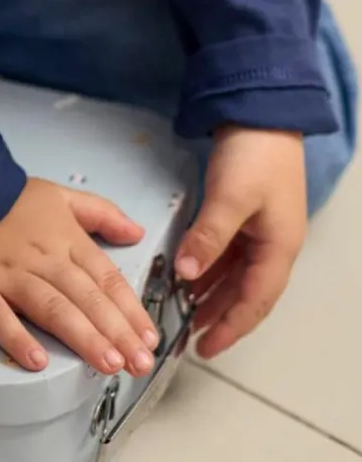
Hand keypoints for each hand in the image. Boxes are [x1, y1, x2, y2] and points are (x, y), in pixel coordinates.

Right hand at [0, 179, 159, 375]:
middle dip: (117, 332)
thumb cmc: (4, 199)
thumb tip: (137, 233)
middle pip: (86, 298)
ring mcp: (7, 277)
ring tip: (108, 364)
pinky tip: (37, 361)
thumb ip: (100, 213)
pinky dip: (16, 338)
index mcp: (65, 240)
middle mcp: (42, 261)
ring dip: (83, 337)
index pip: (105, 279)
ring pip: (51, 308)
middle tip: (139, 364)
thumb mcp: (57, 196)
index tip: (150, 339)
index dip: (130, 310)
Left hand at [176, 126, 307, 358]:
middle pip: (245, 293)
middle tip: (188, 338)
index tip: (206, 348)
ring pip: (234, 276)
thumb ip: (209, 238)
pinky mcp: (244, 217)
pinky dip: (207, 269)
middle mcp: (272, 245)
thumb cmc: (255, 155)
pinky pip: (225, 255)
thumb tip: (187, 274)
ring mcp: (259, 231)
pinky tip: (186, 277)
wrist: (261, 113)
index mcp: (278, 247)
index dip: (231, 327)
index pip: (255, 301)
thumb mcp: (230, 199)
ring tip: (183, 314)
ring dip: (211, 295)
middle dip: (219, 317)